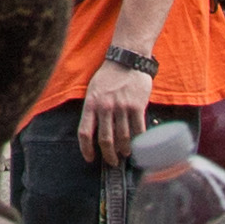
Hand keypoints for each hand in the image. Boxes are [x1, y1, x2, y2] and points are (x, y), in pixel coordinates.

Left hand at [78, 48, 161, 167]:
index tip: (90, 158)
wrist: (127, 61)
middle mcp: (104, 107)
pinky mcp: (137, 106)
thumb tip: (94, 131)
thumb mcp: (93, 91)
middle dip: (109, 155)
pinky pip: (138, 130)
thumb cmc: (109, 77)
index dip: (86, 149)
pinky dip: (139, 141)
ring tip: (126, 154)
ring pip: (123, 138)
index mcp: (91, 103)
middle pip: (105, 139)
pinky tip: (139, 146)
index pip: (84, 132)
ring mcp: (121, 107)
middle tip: (112, 162)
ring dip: (125, 150)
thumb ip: (93, 109)